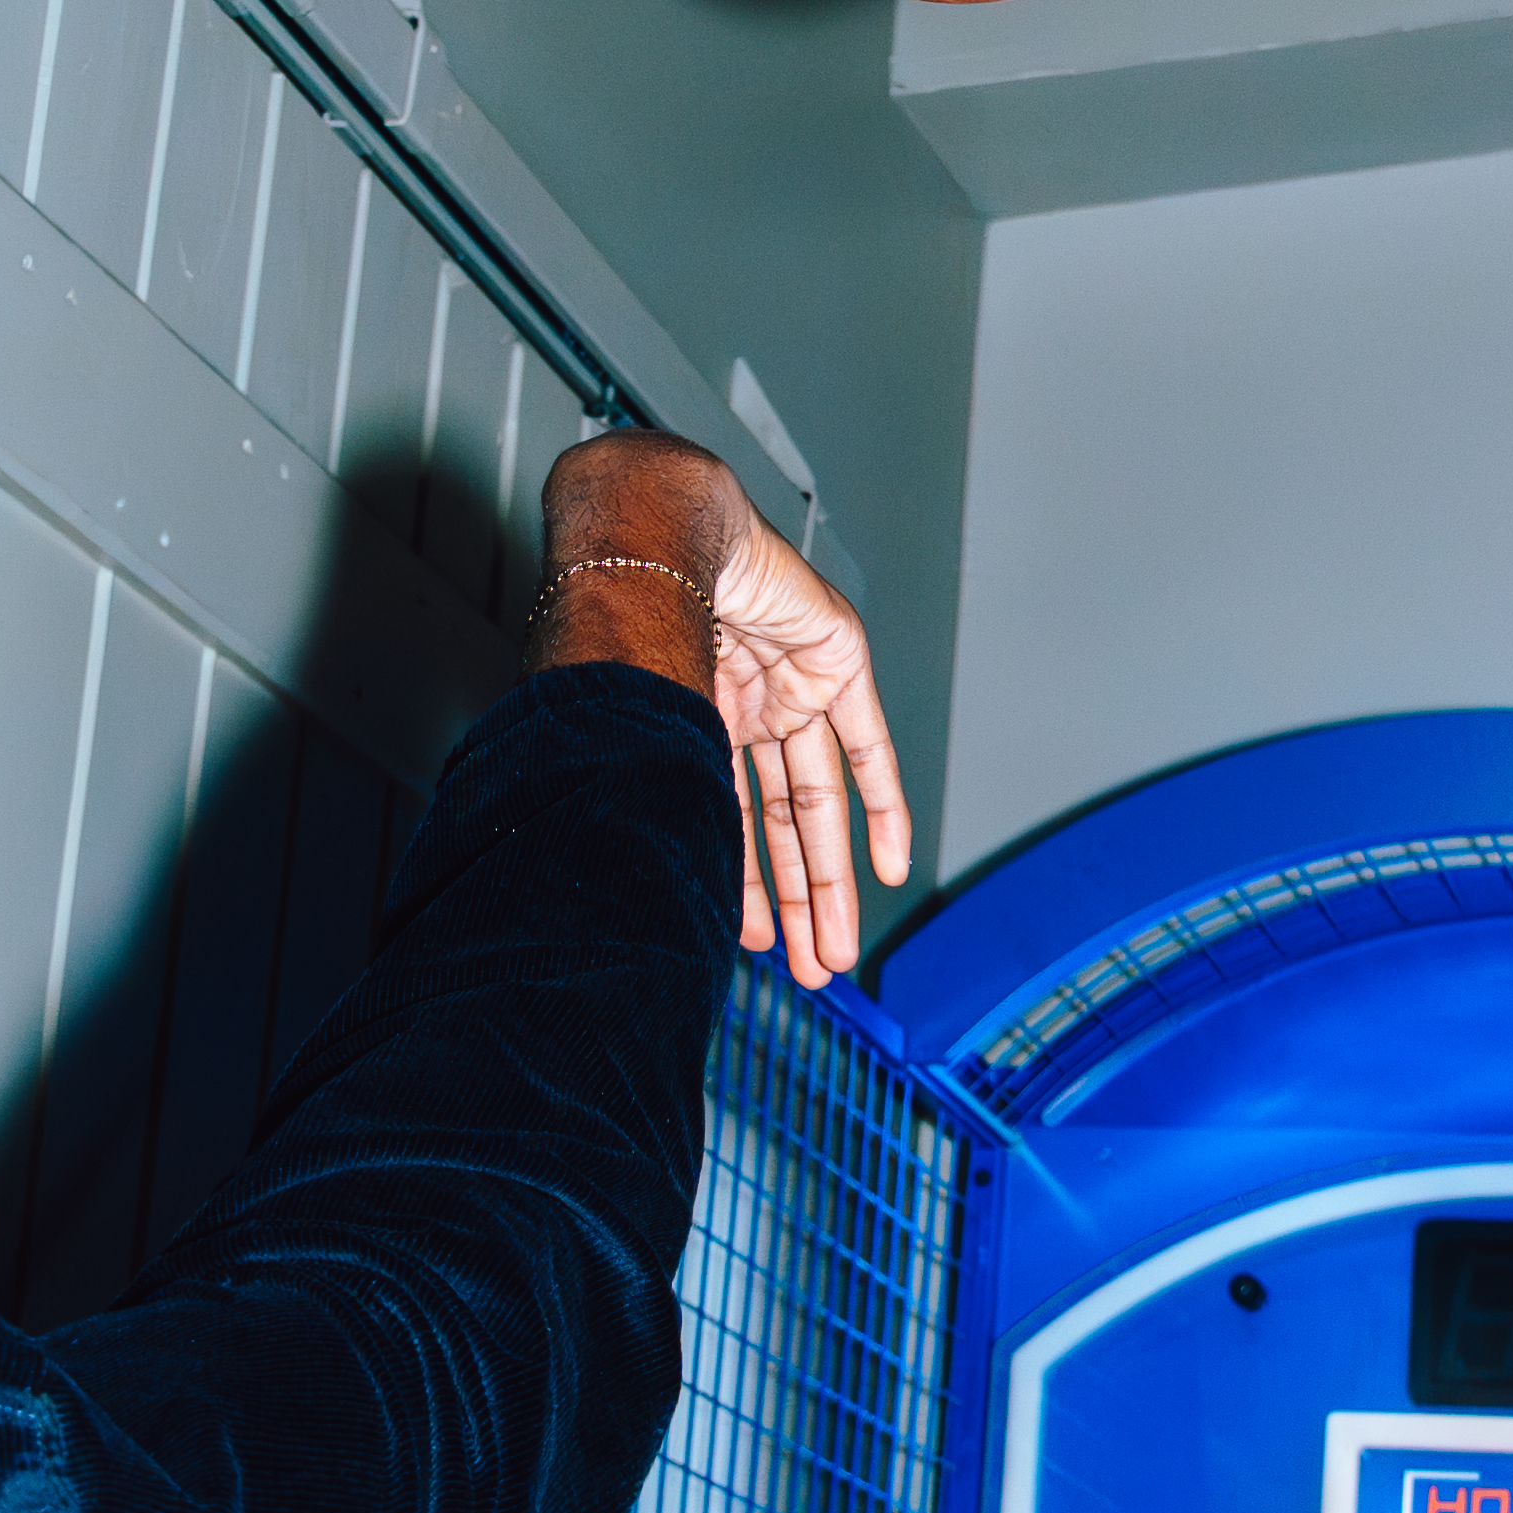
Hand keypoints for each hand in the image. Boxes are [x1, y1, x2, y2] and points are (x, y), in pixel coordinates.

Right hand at [540, 433, 912, 986]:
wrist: (658, 543)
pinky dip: (881, 809)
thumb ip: (658, 785)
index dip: (746, 885)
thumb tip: (626, 870)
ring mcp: (795, 686)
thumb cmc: (626, 614)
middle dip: (796, 900)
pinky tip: (886, 868)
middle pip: (782, 822)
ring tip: (833, 948)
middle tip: (809, 969)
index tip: (754, 946)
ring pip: (818, 800)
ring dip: (827, 878)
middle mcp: (752, 707)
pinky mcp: (837, 664)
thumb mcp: (644, 723)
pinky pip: (868, 750)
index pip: (731, 818)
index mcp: (701, 718)